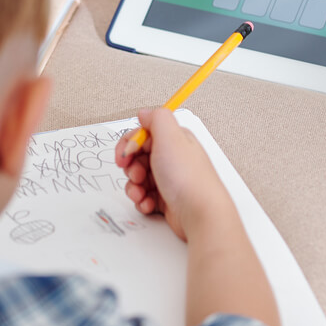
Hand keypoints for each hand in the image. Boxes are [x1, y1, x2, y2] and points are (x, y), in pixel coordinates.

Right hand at [114, 108, 236, 241]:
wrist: (200, 213)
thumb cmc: (188, 178)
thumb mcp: (170, 137)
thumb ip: (156, 118)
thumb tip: (145, 112)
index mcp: (174, 140)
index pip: (143, 135)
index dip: (129, 144)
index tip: (125, 155)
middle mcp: (172, 158)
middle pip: (138, 157)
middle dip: (130, 167)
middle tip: (136, 175)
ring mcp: (169, 178)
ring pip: (138, 178)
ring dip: (134, 186)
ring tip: (141, 193)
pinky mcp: (166, 198)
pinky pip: (144, 196)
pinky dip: (142, 200)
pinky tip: (148, 203)